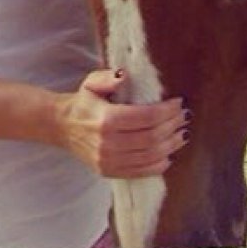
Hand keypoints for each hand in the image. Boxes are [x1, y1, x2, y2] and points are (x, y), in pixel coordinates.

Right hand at [55, 69, 189, 178]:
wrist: (62, 126)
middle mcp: (108, 143)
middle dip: (173, 127)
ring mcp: (108, 161)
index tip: (179, 104)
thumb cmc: (83, 102)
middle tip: (185, 117)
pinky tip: (169, 155)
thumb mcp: (92, 82)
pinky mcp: (109, 171)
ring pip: (149, 157)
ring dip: (171, 146)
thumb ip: (109, 77)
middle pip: (152, 138)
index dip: (168, 111)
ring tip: (182, 134)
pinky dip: (158, 165)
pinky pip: (140, 172)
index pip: (147, 117)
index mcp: (106, 119)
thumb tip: (125, 75)